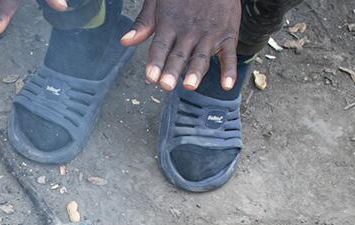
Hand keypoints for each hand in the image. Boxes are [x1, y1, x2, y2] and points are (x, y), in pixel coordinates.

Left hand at [121, 0, 241, 90]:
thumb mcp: (158, 0)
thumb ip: (144, 22)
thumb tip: (125, 41)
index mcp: (170, 25)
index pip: (160, 47)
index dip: (155, 62)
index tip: (151, 77)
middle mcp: (189, 32)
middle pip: (179, 54)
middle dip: (172, 70)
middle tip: (166, 85)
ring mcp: (209, 34)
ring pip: (201, 56)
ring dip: (196, 71)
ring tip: (190, 85)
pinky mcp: (228, 34)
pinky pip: (229, 54)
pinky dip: (229, 70)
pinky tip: (227, 84)